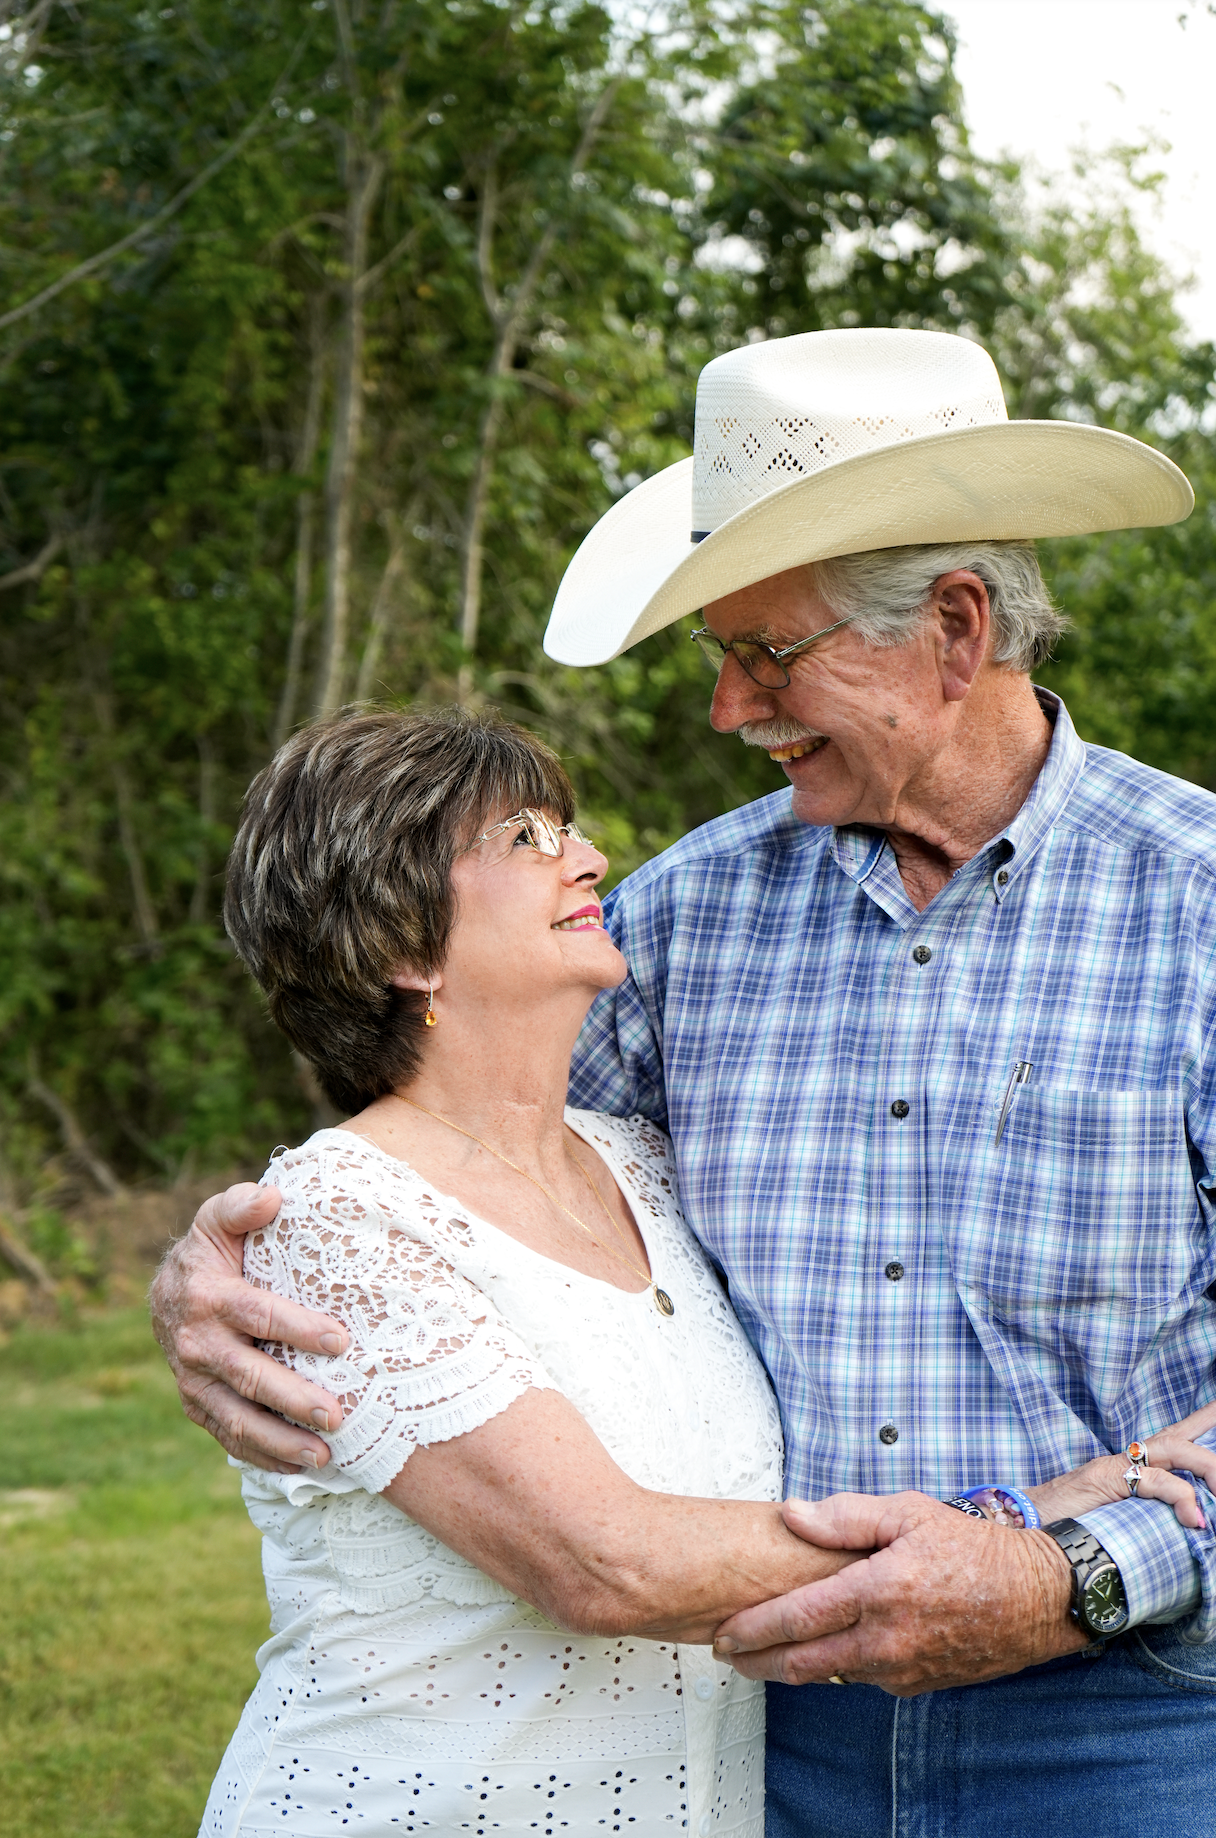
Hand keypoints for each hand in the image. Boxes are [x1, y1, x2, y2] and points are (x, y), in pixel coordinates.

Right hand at [150, 1182, 347, 1472]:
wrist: (167, 1294)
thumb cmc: (212, 1251)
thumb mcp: (218, 1219)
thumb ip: (242, 1206)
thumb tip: (272, 1196)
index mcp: (208, 1298)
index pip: (258, 1315)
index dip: (298, 1328)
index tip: (340, 1340)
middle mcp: (198, 1345)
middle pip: (250, 1377)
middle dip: (294, 1399)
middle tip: (337, 1415)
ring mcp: (195, 1383)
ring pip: (237, 1419)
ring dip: (280, 1442)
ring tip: (323, 1456)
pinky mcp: (198, 1407)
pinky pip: (229, 1437)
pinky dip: (264, 1456)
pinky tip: (301, 1467)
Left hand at [712, 1491, 1084, 1696]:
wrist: (1036, 1596)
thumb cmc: (973, 1548)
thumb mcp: (908, 1512)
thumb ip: (844, 1515)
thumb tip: (791, 1513)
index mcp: (878, 1592)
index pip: (797, 1618)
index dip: (753, 1630)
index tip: (724, 1635)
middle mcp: (886, 1640)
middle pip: (803, 1664)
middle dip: (759, 1661)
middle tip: (729, 1654)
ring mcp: (902, 1669)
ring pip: (831, 1675)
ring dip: (795, 1667)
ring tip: (766, 1651)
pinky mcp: (918, 1685)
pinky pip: (865, 1678)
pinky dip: (838, 1666)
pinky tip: (826, 1649)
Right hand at [1029, 1403, 1215, 1529]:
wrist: (1020, 1525)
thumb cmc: (1066, 1531)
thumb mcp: (1115, 1527)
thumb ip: (1144, 1523)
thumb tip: (1184, 1534)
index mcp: (1129, 1469)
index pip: (1172, 1441)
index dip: (1199, 1424)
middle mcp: (1124, 1460)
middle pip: (1177, 1438)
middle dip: (1208, 1436)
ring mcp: (1114, 1467)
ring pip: (1172, 1449)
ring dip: (1206, 1467)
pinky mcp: (1106, 1479)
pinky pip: (1153, 1480)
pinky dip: (1180, 1497)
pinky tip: (1195, 1520)